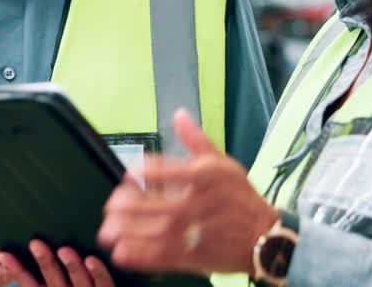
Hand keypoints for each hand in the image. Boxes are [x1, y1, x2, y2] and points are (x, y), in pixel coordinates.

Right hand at [0, 240, 116, 286]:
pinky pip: (103, 283)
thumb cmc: (80, 283)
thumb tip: (30, 238)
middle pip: (53, 280)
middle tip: (35, 243)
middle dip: (44, 261)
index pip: (31, 284)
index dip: (17, 270)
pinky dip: (97, 272)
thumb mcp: (57, 283)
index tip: (4, 254)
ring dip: (71, 265)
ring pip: (78, 280)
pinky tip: (91, 259)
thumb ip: (49, 269)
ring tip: (64, 249)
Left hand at [98, 109, 278, 274]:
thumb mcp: (223, 163)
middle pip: (151, 203)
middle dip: (124, 205)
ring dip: (125, 231)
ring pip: (151, 231)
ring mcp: (194, 231)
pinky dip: (139, 256)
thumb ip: (196, 139)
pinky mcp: (194, 256)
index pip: (159, 169)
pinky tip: (122, 252)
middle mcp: (197, 202)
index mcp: (203, 175)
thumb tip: (179, 115)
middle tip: (110, 206)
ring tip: (107, 230)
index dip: (137, 172)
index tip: (127, 175)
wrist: (264, 236)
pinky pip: (160, 257)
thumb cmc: (241, 198)